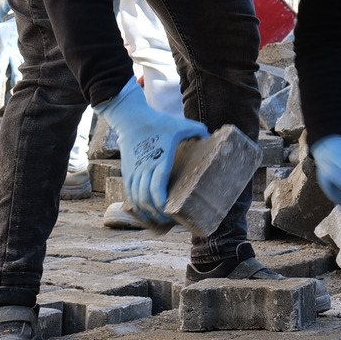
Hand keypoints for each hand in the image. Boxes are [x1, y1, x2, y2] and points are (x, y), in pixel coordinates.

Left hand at [0, 17, 21, 87]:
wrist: (22, 24)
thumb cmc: (4, 29)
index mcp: (6, 50)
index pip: (1, 66)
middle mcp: (15, 55)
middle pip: (16, 71)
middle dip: (15, 80)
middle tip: (12, 90)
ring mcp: (23, 56)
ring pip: (23, 70)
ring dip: (22, 79)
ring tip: (20, 88)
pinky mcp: (27, 56)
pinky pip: (27, 66)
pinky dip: (26, 73)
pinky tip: (25, 81)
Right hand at [97, 82, 207, 224]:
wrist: (131, 119)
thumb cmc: (158, 122)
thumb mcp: (181, 125)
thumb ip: (198, 131)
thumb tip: (213, 137)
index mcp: (160, 159)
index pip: (157, 186)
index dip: (161, 202)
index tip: (170, 211)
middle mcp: (145, 168)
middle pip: (146, 197)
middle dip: (157, 213)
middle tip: (169, 220)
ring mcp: (134, 171)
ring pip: (136, 198)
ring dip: (146, 212)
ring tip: (158, 220)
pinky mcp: (127, 172)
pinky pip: (129, 194)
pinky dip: (136, 206)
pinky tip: (144, 213)